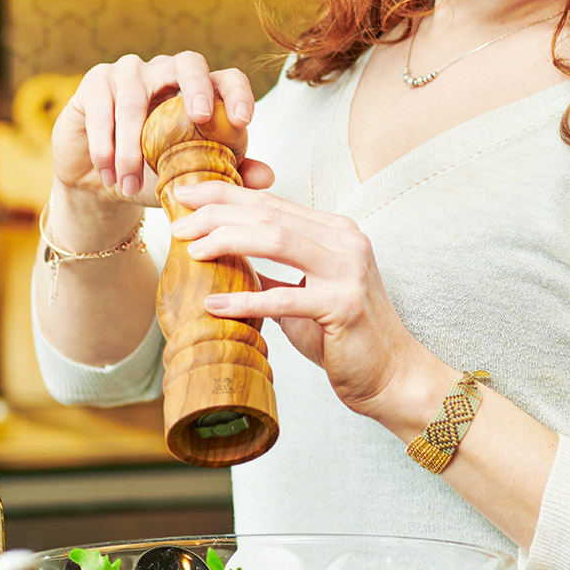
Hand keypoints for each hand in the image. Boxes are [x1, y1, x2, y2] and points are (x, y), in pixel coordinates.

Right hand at [51, 52, 272, 208]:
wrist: (102, 183)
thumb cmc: (154, 175)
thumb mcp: (191, 181)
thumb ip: (228, 176)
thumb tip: (267, 177)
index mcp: (200, 91)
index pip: (227, 78)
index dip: (238, 93)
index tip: (243, 121)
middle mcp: (168, 72)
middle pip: (188, 62)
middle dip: (197, 86)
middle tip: (201, 117)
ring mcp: (130, 72)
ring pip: (134, 97)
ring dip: (131, 145)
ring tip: (130, 184)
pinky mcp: (95, 82)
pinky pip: (100, 107)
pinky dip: (105, 145)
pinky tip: (109, 175)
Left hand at [173, 182, 427, 417]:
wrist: (391, 374)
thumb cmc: (345, 336)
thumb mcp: (306, 293)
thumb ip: (275, 271)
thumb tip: (228, 257)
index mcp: (337, 232)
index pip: (273, 203)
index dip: (225, 195)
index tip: (186, 196)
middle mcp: (346, 242)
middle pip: (270, 213)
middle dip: (217, 213)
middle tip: (178, 224)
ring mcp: (349, 271)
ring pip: (276, 239)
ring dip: (227, 241)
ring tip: (192, 251)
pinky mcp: (344, 306)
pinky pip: (283, 298)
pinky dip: (244, 300)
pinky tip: (214, 304)